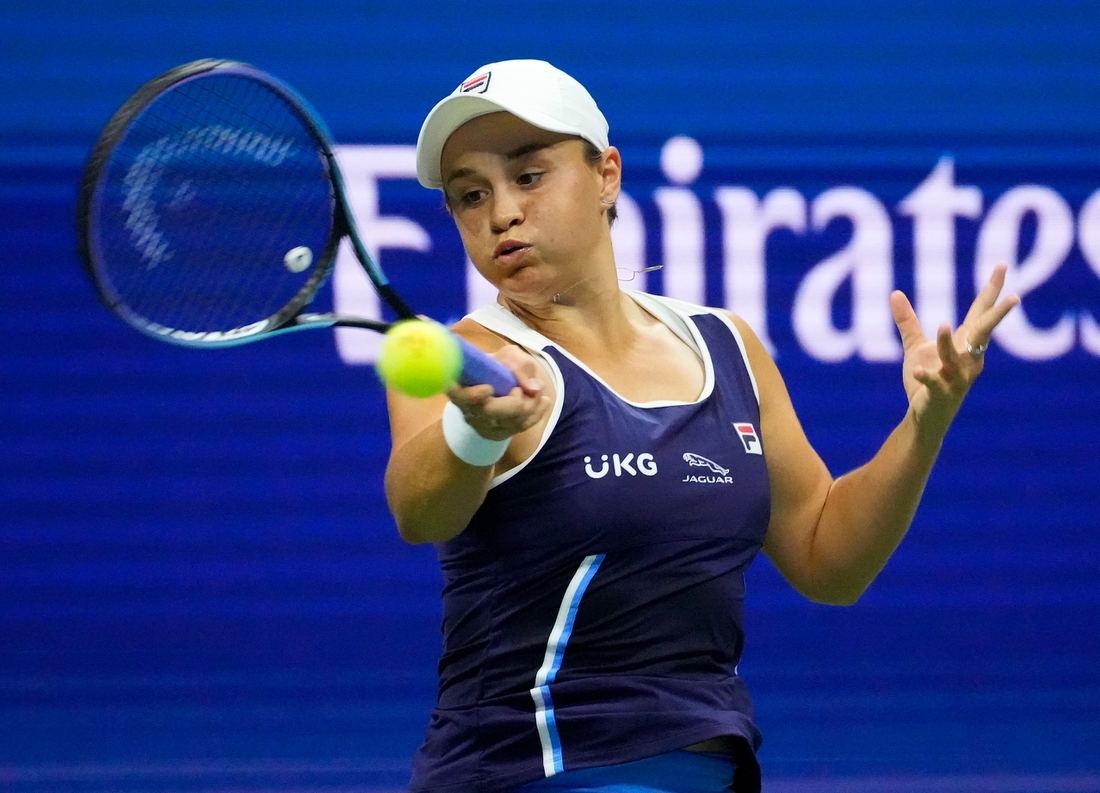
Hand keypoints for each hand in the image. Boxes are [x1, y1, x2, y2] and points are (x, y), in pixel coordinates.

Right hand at [446, 344, 550, 440]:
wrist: (500, 384)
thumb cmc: (498, 368)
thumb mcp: (507, 356)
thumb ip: (518, 364)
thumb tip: (532, 388)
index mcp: (461, 387)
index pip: (459, 395)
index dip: (472, 395)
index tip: (488, 388)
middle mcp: (469, 409)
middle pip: (491, 412)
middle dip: (516, 401)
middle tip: (525, 389)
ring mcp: (483, 425)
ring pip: (510, 421)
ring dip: (531, 404)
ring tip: (538, 389)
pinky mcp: (499, 433)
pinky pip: (522, 426)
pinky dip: (537, 412)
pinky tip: (544, 401)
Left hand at [890, 263, 1019, 440]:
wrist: (925, 415)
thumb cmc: (928, 378)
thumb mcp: (915, 346)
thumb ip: (908, 321)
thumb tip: (894, 293)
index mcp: (965, 344)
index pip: (981, 312)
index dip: (992, 290)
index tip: (1003, 266)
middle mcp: (968, 359)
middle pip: (984, 333)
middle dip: (998, 316)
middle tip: (1015, 298)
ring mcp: (956, 378)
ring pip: (956, 358)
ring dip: (948, 342)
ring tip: (943, 325)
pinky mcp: (941, 394)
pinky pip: (935, 383)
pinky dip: (927, 376)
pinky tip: (916, 370)